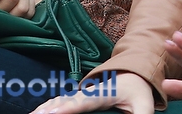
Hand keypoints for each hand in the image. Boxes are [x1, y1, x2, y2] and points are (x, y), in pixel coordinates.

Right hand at [30, 72, 153, 113]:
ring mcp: (82, 94)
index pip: (85, 102)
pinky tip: (36, 112)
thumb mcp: (145, 104)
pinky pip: (60, 102)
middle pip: (66, 102)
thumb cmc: (139, 90)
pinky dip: (47, 107)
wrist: (134, 72)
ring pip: (60, 101)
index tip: (54, 112)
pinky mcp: (78, 98)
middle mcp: (90, 92)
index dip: (69, 107)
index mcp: (105, 93)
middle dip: (49, 109)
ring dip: (45, 108)